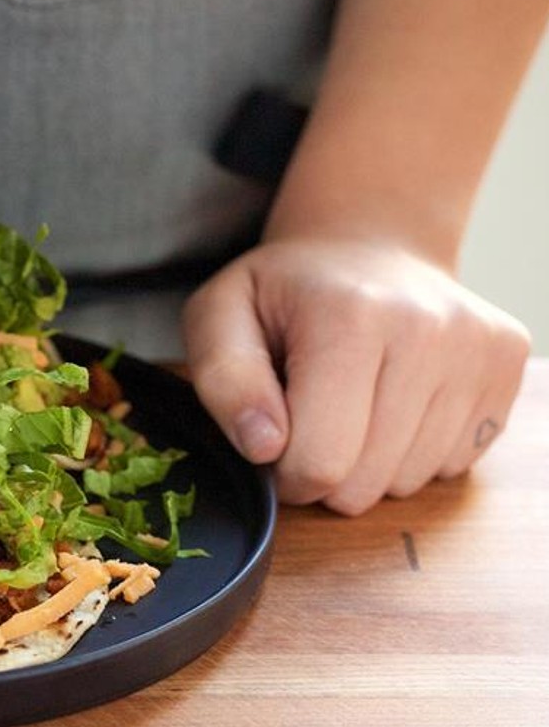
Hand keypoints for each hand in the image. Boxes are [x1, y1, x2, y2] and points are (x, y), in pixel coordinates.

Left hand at [182, 237, 530, 513]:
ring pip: (410, 481)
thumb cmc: (284, 291)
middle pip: (367, 483)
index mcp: (350, 316)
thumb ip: (224, 381)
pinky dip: (412, 452)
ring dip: (369, 464)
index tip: (273, 439)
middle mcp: (429, 329)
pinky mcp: (507, 367)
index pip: (320, 461)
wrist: (367, 244)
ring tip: (351, 404)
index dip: (282, 470)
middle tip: (308, 419)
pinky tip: (392, 401)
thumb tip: (263, 446)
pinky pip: (452, 465)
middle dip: (325, 472)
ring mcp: (478, 349)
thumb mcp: (220, 317)